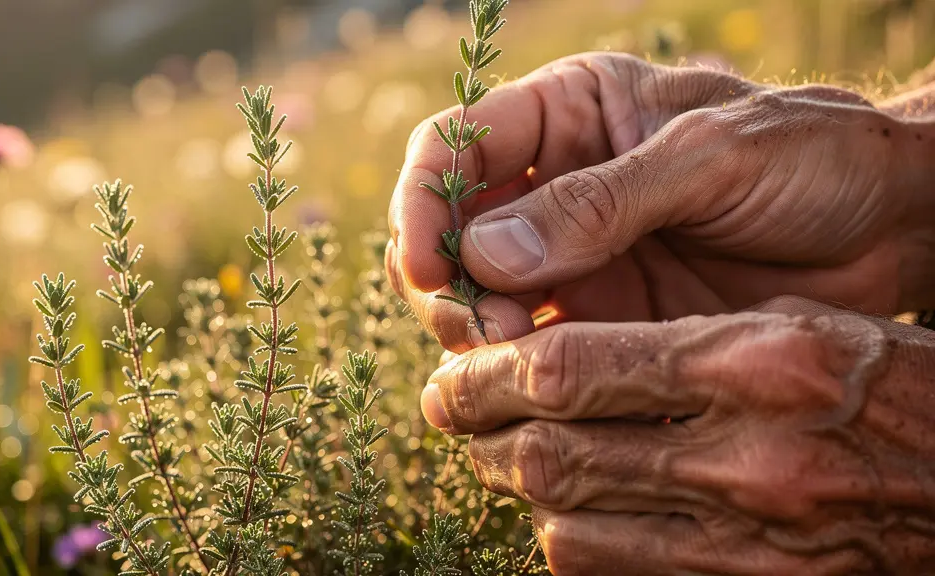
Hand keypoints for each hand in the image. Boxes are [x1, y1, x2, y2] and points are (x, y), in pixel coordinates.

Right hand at [387, 52, 934, 352]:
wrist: (890, 226)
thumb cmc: (811, 157)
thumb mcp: (709, 159)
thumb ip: (600, 201)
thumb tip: (484, 252)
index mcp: (569, 115)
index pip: (454, 146)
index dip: (423, 203)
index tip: (428, 265)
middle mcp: (555, 187)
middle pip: (452, 231)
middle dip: (444, 283)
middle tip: (479, 329)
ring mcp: (574, 257)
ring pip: (479, 296)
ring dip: (474, 332)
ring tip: (511, 361)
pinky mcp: (602, 319)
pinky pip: (533, 346)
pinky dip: (518, 371)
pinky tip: (537, 391)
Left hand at [422, 296, 934, 574]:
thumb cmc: (891, 380)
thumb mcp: (801, 325)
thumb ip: (686, 340)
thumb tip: (565, 356)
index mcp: (755, 365)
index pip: (570, 370)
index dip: (487, 375)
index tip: (453, 375)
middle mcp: (745, 459)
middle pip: (552, 455)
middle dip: (480, 434)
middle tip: (451, 413)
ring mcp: (749, 540)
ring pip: (568, 526)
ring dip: (518, 491)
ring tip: (500, 456)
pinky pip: (616, 574)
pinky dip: (572, 541)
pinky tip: (567, 510)